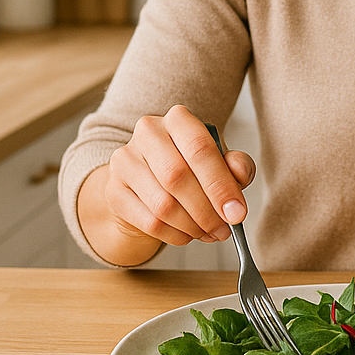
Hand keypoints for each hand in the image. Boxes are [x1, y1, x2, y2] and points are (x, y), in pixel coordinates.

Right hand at [78, 105, 254, 265]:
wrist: (149, 181)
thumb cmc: (190, 168)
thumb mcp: (219, 162)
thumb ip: (236, 165)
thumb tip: (240, 173)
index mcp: (178, 119)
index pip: (200, 148)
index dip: (221, 185)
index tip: (237, 213)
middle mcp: (148, 133)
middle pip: (178, 177)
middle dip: (207, 211)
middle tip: (224, 229)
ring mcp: (126, 161)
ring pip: (162, 204)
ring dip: (192, 226)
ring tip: (208, 232)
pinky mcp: (114, 191)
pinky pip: (149, 222)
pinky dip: (175, 235)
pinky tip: (187, 234)